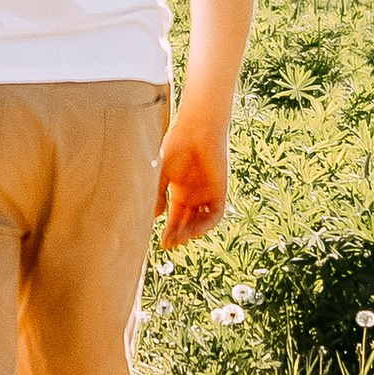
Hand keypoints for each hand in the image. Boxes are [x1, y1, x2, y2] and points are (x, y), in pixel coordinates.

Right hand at [155, 105, 228, 253]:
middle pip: (186, 221)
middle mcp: (193, 194)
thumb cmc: (176, 145)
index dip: (169, 230)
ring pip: (200, 220)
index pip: (175, 216)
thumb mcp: (162, 172)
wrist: (197, 129)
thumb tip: (154, 215)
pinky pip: (214, 213)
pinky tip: (194, 230)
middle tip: (168, 245)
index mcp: (179, 190)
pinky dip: (205, 224)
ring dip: (190, 232)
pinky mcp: (219, 191)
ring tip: (179, 239)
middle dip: (177, 234)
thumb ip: (158, 193)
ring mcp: (206, 193)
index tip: (161, 244)